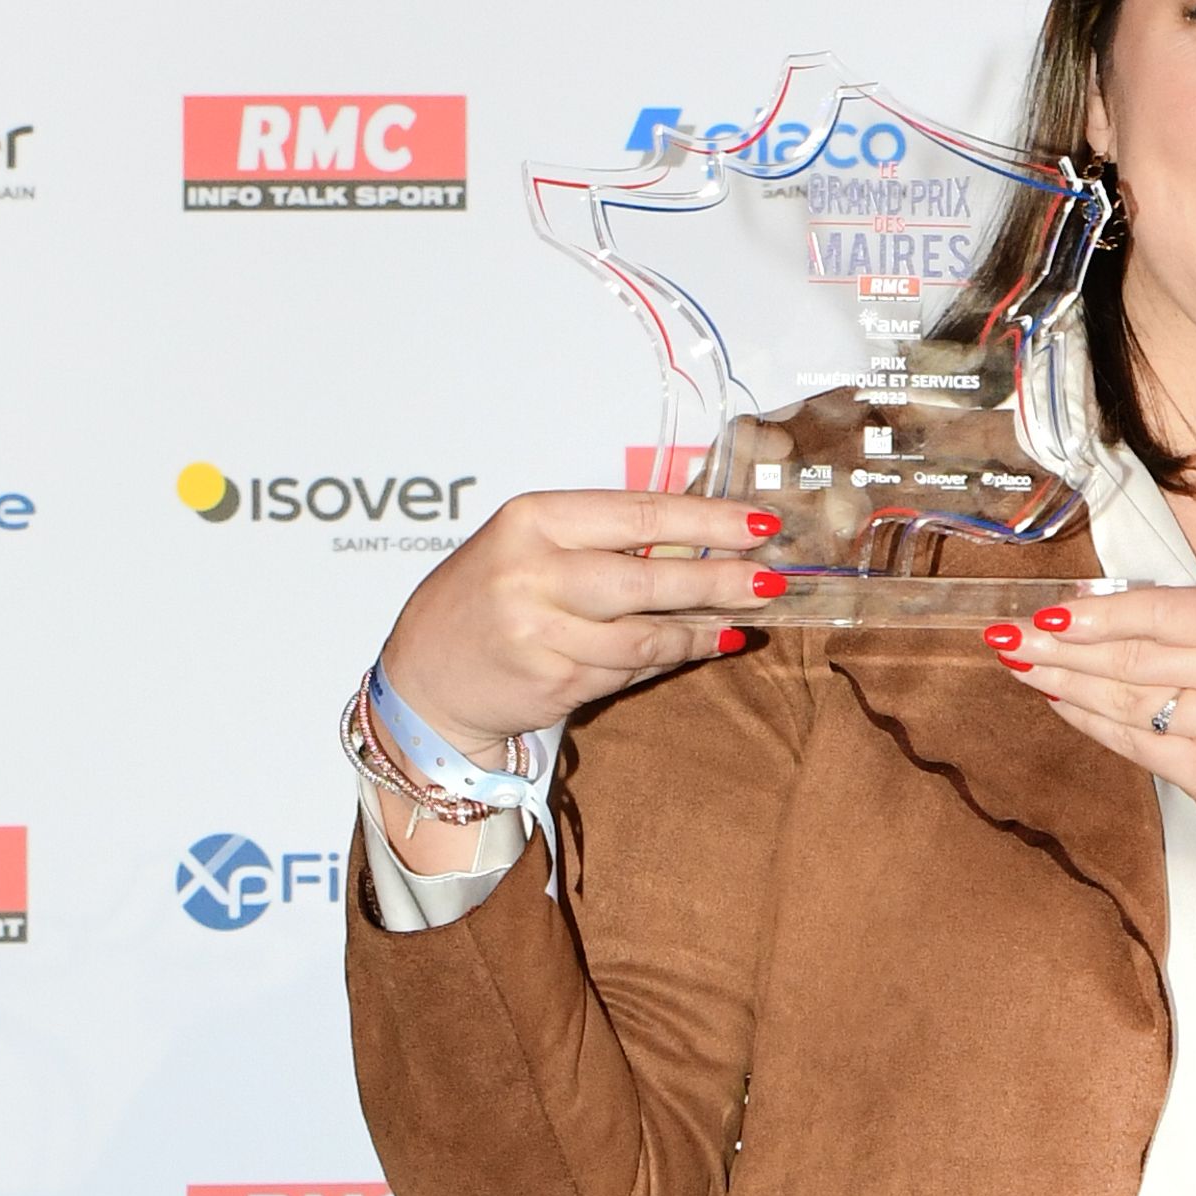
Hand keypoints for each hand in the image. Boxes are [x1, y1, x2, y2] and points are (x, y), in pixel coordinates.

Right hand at [378, 490, 776, 755]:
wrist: (424, 679)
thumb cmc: (487, 599)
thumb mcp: (531, 545)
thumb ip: (606, 538)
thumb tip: (706, 537)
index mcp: (533, 520)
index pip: (642, 514)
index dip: (711, 520)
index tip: (762, 525)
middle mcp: (533, 572)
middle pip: (652, 578)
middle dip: (722, 581)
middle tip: (772, 582)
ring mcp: (540, 632)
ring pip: (648, 633)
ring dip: (701, 631)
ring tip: (736, 623)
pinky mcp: (552, 681)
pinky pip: (630, 668)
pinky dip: (666, 659)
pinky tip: (691, 648)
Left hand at [991, 587, 1195, 895]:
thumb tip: (1098, 614)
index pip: (1157, 610)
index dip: (1093, 612)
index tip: (1043, 607)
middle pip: (1130, 655)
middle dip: (1059, 645)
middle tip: (1006, 635)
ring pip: (1124, 699)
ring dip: (1062, 682)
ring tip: (1019, 665)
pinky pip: (1133, 743)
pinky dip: (1090, 721)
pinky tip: (1059, 704)